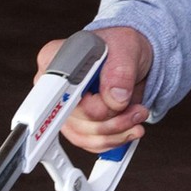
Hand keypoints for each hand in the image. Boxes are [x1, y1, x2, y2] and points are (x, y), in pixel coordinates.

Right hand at [35, 27, 152, 152]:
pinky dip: (114, 139)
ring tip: (137, 115)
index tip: (101, 109)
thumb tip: (115, 98)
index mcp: (54, 59)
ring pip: (84, 136)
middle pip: (75, 117)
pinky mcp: (75, 125)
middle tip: (137, 109)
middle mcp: (53, 86)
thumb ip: (120, 72)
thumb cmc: (121, 48)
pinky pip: (90, 143)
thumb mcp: (126, 48)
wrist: (129, 60)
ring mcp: (61, 109)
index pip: (57, 90)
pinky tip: (130, 128)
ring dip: (117, 132)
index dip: (78, 103)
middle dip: (112, 118)